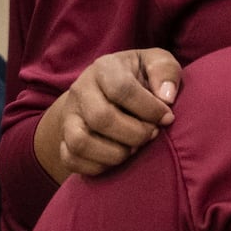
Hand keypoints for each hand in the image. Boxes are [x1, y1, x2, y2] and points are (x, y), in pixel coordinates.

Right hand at [49, 49, 184, 178]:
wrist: (105, 93)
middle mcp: (81, 90)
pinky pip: (71, 160)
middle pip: (101, 118)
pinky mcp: (64, 140)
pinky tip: (118, 159)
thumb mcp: (156, 63)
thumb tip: (166, 97)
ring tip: (134, 149)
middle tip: (151, 135)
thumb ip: (166, 71)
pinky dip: (98, 167)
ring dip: (115, 154)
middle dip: (135, 134)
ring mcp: (69, 117)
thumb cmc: (139, 79)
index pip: (121, 89)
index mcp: (104, 68)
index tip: (167, 118)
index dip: (150, 109)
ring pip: (80, 143)